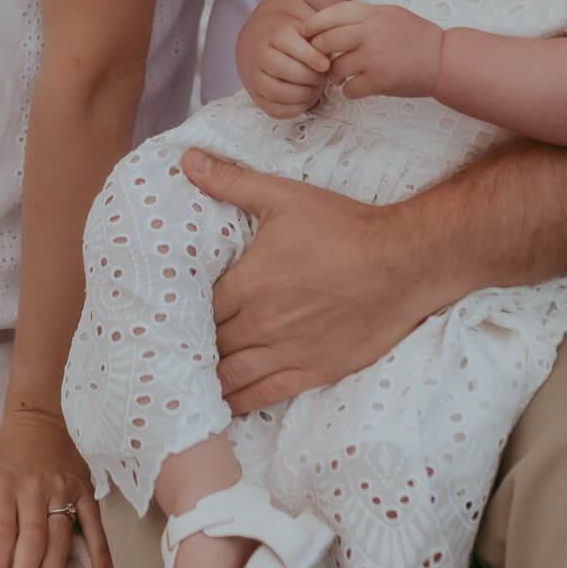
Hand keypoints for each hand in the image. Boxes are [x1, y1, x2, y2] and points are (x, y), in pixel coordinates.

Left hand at [0, 407, 110, 567]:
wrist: (38, 419)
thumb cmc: (1, 457)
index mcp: (2, 484)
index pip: (0, 533)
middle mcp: (34, 488)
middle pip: (32, 540)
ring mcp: (63, 489)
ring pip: (60, 537)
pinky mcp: (85, 490)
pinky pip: (95, 523)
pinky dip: (100, 552)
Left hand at [182, 149, 439, 413]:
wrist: (402, 264)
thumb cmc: (343, 228)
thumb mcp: (284, 197)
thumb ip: (232, 182)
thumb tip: (187, 160)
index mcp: (248, 284)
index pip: (195, 307)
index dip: (178, 312)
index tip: (164, 312)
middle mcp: (260, 324)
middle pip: (207, 344)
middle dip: (188, 345)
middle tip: (169, 347)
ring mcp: (285, 352)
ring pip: (229, 375)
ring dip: (205, 377)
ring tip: (185, 379)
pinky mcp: (311, 372)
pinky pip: (261, 396)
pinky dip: (235, 403)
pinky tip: (219, 407)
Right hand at [246, 21, 328, 118]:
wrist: (278, 54)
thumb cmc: (302, 46)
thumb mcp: (313, 34)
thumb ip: (323, 37)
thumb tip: (332, 46)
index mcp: (276, 37)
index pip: (289, 45)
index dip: (310, 56)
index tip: (325, 65)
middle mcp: (263, 56)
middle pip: (283, 69)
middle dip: (309, 77)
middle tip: (321, 77)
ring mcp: (258, 78)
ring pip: (277, 91)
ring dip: (303, 94)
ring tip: (314, 88)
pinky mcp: (260, 99)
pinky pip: (276, 109)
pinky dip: (296, 108)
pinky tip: (306, 98)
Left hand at [302, 2, 443, 99]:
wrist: (443, 60)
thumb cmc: (416, 36)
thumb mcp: (390, 14)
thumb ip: (363, 15)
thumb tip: (328, 22)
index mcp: (374, 13)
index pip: (332, 14)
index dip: (314, 23)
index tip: (304, 32)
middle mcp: (371, 33)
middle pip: (326, 41)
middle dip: (318, 52)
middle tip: (320, 58)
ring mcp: (374, 58)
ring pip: (335, 68)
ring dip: (333, 75)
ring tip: (338, 76)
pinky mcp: (379, 81)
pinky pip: (350, 89)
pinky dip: (349, 91)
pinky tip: (355, 88)